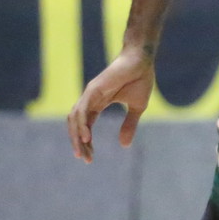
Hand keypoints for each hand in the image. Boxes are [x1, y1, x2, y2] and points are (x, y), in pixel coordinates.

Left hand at [67, 45, 153, 161]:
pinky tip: (86, 137)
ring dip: (76, 136)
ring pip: (75, 118)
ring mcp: (90, 93)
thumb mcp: (137, 108)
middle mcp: (90, 99)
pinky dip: (82, 124)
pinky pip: (83, 109)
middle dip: (78, 143)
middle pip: (76, 124)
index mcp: (98, 104)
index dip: (85, 142)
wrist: (142, 60)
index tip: (89, 158)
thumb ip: (129, 125)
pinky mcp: (94, 89)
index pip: (86, 126)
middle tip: (84, 159)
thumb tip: (124, 146)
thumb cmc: (140, 79)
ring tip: (82, 151)